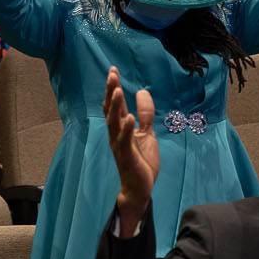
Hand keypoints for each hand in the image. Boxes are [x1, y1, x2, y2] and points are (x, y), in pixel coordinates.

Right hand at [104, 67, 160, 227]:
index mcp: (121, 128)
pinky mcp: (127, 156)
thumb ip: (145, 114)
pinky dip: (127, 129)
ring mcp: (120, 145)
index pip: (115, 105)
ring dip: (115, 107)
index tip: (113, 70)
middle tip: (111, 75)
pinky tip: (130, 118)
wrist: (140, 187)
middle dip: (111, 92)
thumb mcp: (147, 133)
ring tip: (117, 91)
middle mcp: (116, 135)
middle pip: (111, 110)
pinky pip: (125, 141)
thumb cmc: (141, 161)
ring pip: (114, 123)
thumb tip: (143, 91)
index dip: (113, 88)